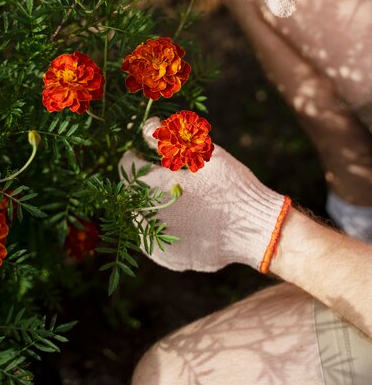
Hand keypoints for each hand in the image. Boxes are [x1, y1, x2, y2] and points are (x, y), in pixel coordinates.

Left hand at [119, 117, 290, 272]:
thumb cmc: (231, 186)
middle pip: (128, 194)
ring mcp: (158, 242)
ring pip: (137, 219)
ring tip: (167, 195)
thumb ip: (169, 139)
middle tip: (157, 172)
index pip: (127, 167)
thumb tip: (147, 126)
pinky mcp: (168, 259)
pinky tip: (176, 218)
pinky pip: (152, 239)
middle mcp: (149, 217)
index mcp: (155, 187)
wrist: (256, 229)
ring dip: (145, 204)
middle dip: (138, 181)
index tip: (142, 152)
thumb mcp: (203, 154)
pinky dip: (158, 226)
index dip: (133, 156)